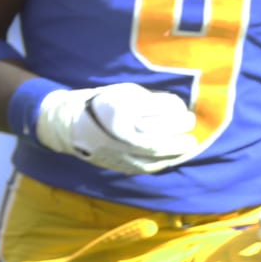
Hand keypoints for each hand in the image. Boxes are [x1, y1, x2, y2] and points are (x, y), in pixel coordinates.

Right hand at [35, 82, 197, 174]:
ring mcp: (118, 154)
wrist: (70, 125)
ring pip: (154, 157)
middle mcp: (118, 136)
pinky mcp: (119, 165)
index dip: (175, 115)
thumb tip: (177, 109)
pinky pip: (146, 167)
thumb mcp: (123, 94)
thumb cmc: (101, 104)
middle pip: (157, 140)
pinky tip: (172, 157)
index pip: (155, 116)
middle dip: (179, 136)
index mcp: (119, 113)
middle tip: (191, 128)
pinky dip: (163, 162)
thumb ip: (148, 101)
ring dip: (176, 152)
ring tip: (188, 144)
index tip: (186, 112)